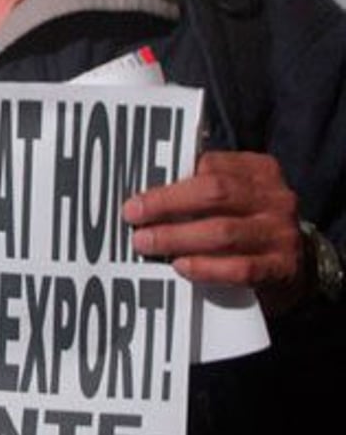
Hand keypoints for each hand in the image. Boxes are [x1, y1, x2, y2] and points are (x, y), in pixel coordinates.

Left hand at [121, 152, 305, 314]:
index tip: (137, 197)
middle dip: (167, 205)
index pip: (210, 166)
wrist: (300, 266)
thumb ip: (204, 188)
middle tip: (133, 217)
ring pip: (222, 232)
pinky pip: (238, 268)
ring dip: (177, 238)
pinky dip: (205, 267)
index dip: (170, 182)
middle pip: (214, 194)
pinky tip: (180, 267)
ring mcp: (281, 232)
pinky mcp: (282, 268)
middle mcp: (275, 197)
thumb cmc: (252, 223)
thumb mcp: (238, 197)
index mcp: (260, 170)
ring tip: (146, 243)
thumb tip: (148, 195)